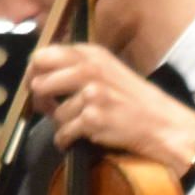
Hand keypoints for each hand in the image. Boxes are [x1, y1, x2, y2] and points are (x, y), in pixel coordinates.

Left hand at [28, 42, 194, 167]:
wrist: (161, 124)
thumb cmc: (133, 99)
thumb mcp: (107, 69)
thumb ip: (76, 66)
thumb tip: (37, 74)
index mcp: (91, 54)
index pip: (42, 55)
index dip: (33, 73)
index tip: (36, 86)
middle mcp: (89, 69)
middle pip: (39, 82)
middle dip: (40, 100)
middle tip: (50, 108)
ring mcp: (91, 94)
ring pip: (53, 113)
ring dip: (62, 124)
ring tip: (80, 125)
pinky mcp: (93, 119)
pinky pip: (63, 133)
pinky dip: (66, 140)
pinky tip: (78, 138)